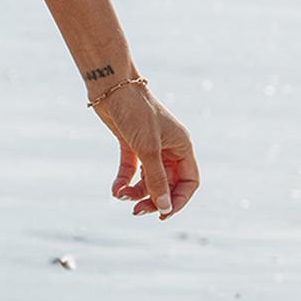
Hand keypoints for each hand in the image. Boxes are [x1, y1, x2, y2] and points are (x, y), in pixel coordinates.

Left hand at [92, 82, 198, 219]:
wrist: (111, 86)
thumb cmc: (135, 111)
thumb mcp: (148, 148)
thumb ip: (156, 179)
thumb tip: (164, 208)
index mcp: (182, 147)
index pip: (189, 182)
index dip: (178, 201)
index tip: (162, 215)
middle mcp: (169, 148)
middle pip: (167, 184)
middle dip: (153, 199)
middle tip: (137, 212)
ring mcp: (150, 147)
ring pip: (147, 180)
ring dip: (135, 192)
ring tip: (120, 196)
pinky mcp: (131, 144)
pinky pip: (131, 170)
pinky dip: (124, 181)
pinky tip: (115, 190)